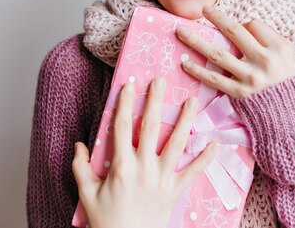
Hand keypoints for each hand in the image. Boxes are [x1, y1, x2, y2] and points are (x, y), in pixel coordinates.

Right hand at [72, 78, 216, 227]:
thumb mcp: (87, 194)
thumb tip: (79, 145)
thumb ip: (80, 168)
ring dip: (186, 120)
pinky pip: (193, 172)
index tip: (129, 84)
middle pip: (152, 127)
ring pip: (177, 143)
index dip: (125, 103)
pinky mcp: (175, 190)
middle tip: (161, 81)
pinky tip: (214, 143)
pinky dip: (205, 158)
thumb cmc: (106, 220)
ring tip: (192, 101)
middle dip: (156, 101)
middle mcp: (144, 168)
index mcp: (121, 166)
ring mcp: (162, 179)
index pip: (123, 126)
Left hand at [176, 6, 294, 98]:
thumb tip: (246, 28)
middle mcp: (264, 60)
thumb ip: (272, 42)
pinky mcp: (239, 93)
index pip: (254, 25)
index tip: (238, 28)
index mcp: (279, 48)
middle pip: (234, 32)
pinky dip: (197, 70)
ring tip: (181, 32)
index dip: (244, 23)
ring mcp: (250, 77)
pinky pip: (214, 79)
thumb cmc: (291, 86)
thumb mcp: (292, 58)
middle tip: (204, 9)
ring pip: (217, 53)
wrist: (293, 119)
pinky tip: (185, 63)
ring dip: (196, 41)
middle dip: (216, 17)